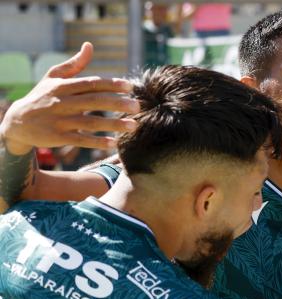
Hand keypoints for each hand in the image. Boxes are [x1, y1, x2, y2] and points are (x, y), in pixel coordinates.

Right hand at [0, 42, 138, 155]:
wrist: (17, 121)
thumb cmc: (41, 96)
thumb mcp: (53, 78)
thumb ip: (74, 64)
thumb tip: (90, 46)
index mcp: (63, 86)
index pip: (91, 83)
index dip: (111, 84)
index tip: (131, 86)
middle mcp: (62, 102)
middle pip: (94, 101)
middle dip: (117, 103)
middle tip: (138, 106)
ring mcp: (60, 120)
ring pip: (90, 122)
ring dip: (113, 124)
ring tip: (134, 126)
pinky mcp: (58, 137)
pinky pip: (81, 140)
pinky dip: (97, 142)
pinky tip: (114, 143)